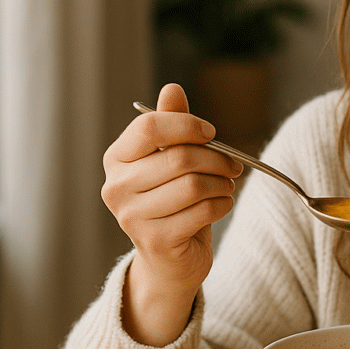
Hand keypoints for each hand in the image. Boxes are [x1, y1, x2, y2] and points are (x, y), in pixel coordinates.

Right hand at [101, 83, 242, 345]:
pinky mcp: (156, 240)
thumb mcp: (172, 161)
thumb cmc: (173, 203)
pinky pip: (203, 211)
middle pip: (180, 157)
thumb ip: (171, 125)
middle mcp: (116, 187)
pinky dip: (222, 205)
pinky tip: (220, 206)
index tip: (211, 133)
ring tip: (226, 187)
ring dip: (222, 184)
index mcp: (116, 159)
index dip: (188, 125)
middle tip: (234, 166)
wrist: (169, 260)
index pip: (150, 127)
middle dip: (217, 159)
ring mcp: (132, 216)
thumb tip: (172, 88)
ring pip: (195, 185)